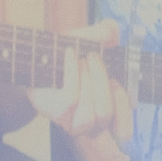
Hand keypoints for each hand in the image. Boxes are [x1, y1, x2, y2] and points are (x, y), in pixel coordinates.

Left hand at [31, 22, 127, 142]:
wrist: (38, 57)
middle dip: (101, 81)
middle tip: (93, 56)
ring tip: (81, 59)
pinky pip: (70, 99)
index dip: (124, 112)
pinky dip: (73, 72)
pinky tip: (69, 54)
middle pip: (105, 113)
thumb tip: (112, 32)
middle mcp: (90, 122)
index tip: (116, 83)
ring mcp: (71, 121)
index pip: (122, 128)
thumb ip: (105, 32)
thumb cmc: (68, 53)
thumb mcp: (89, 39)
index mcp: (107, 109)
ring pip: (89, 114)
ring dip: (88, 81)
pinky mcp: (54, 112)